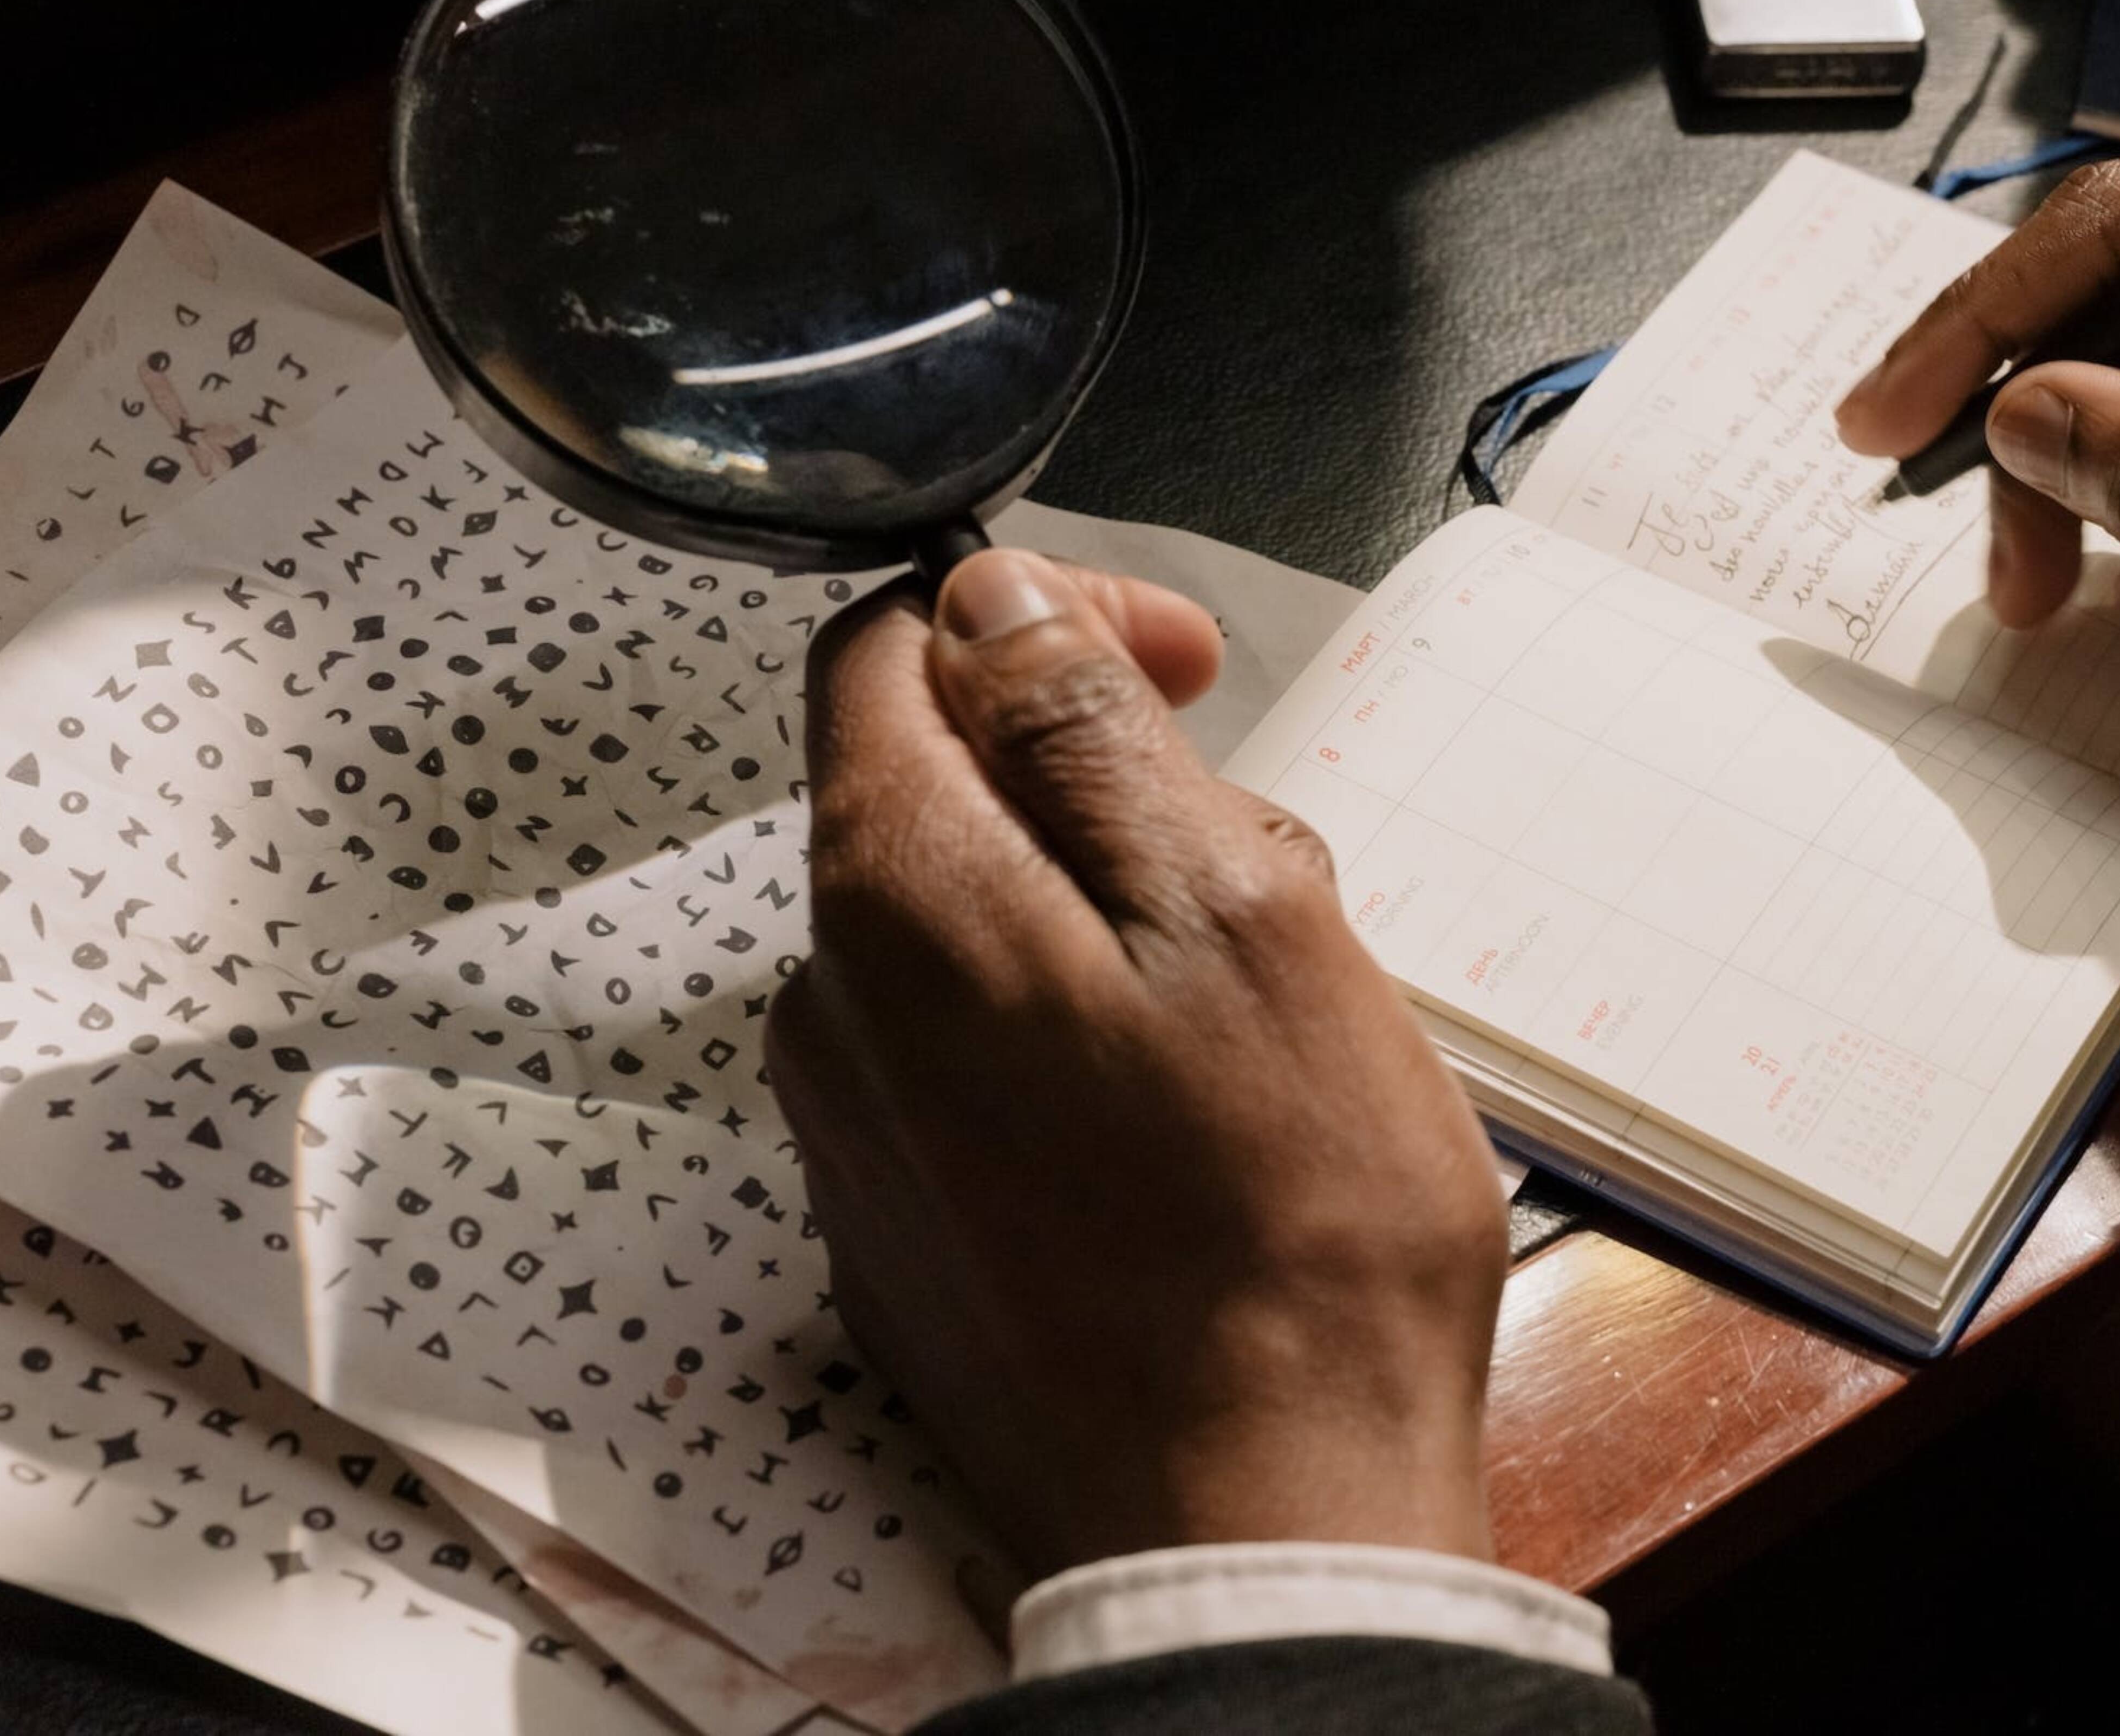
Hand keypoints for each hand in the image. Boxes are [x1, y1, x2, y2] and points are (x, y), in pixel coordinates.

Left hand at [770, 550, 1510, 1582]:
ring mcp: (856, 1134)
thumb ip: (1087, 736)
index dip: (1042, 619)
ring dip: (1109, 917)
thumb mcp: (1239, 910)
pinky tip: (1196, 1117)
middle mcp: (830, 1008)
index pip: (892, 650)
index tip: (1182, 667)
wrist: (1261, 1518)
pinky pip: (978, 1061)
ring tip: (1256, 1012)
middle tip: (1269, 868)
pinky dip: (1079, 1035)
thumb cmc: (1289, 1224)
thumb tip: (994, 601)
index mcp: (899, 897)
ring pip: (978, 931)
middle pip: (940, 793)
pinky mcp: (906, 1230)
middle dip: (1102, 783)